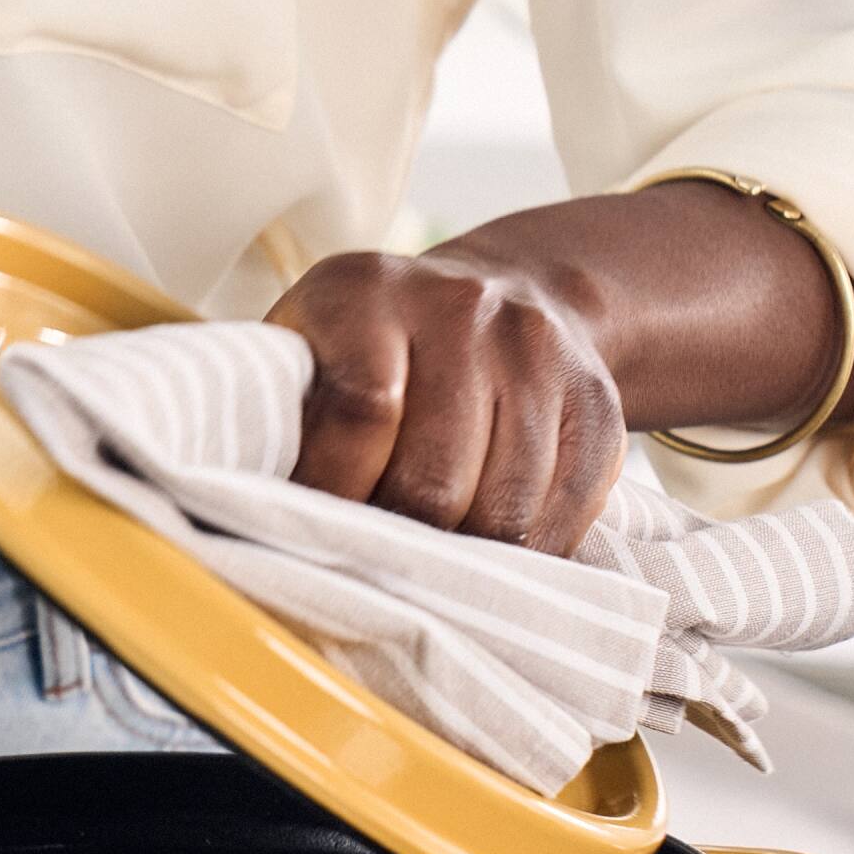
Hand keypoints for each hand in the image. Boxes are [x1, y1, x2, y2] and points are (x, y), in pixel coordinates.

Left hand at [265, 249, 625, 555]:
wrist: (507, 291)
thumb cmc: (371, 351)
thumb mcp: (307, 353)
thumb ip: (282, 419)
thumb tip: (259, 527)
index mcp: (368, 294)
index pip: (361, 412)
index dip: (334, 493)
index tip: (311, 534)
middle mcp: (461, 309)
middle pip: (435, 479)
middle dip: (396, 541)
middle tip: (370, 561)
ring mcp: (538, 353)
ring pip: (503, 509)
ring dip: (460, 560)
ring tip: (425, 562)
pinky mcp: (595, 404)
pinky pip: (565, 511)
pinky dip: (524, 555)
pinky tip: (487, 555)